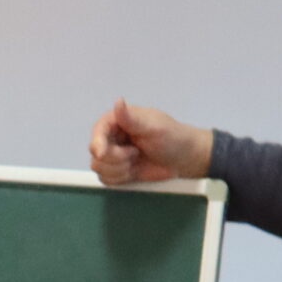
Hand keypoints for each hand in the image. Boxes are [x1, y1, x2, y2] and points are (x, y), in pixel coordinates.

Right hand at [89, 99, 212, 184]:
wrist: (185, 159)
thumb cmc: (173, 138)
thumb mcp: (153, 127)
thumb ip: (131, 118)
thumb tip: (117, 101)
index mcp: (117, 121)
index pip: (97, 132)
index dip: (97, 144)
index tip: (103, 153)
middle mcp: (111, 137)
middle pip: (96, 154)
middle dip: (116, 159)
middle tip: (135, 153)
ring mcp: (113, 155)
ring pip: (99, 168)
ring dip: (119, 170)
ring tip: (136, 161)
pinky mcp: (116, 171)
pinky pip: (105, 179)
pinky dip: (119, 179)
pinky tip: (133, 171)